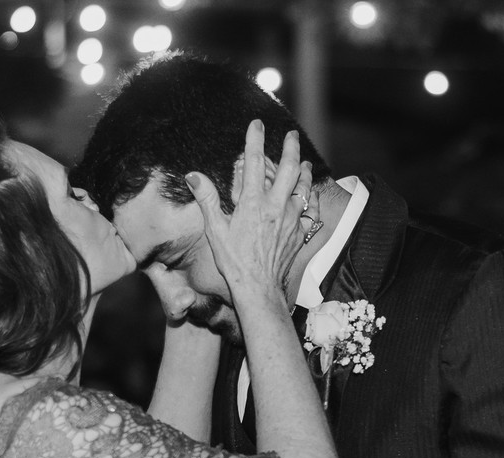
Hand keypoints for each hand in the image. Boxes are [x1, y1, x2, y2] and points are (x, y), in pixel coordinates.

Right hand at [185, 119, 314, 302]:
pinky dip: (310, 196)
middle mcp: (276, 207)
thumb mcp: (215, 230)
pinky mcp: (298, 232)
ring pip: (303, 187)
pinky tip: (309, 193)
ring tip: (303, 161)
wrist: (258, 288)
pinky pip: (309, 209)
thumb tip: (193, 176)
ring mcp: (290, 219)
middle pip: (288, 169)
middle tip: (291, 134)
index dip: (255, 139)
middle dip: (290, 147)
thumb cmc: (234, 261)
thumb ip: (206, 199)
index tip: (256, 124)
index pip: (254, 162)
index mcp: (253, 203)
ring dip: (303, 171)